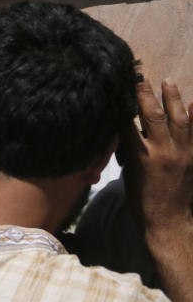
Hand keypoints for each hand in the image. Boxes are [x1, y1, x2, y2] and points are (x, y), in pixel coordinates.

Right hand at [122, 78, 192, 228]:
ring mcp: (183, 154)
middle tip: (141, 79)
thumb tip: (126, 134)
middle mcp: (162, 152)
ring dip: (173, 98)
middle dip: (146, 95)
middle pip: (153, 116)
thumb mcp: (129, 175)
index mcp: (141, 158)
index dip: (122, 106)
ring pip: (179, 119)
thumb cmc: (143, 202)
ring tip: (167, 81)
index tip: (118, 91)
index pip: (128, 124)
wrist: (169, 222)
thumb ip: (130, 152)